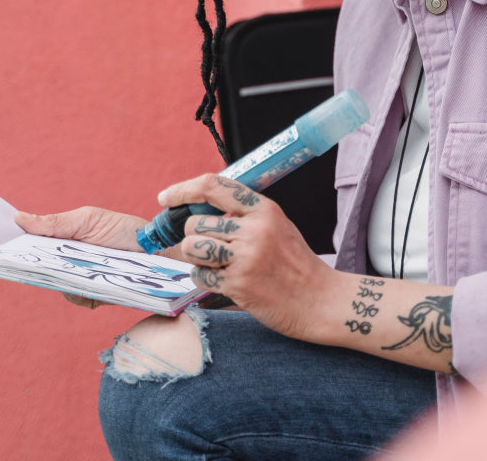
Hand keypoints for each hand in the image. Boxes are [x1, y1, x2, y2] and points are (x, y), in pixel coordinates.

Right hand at [16, 205, 150, 309]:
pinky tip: (91, 283)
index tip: (0, 248)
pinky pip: (77, 299)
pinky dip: (81, 292)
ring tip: (77, 266)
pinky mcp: (94, 297)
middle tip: (32, 258)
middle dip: (32, 265)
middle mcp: (67, 263)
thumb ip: (55, 224)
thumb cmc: (123, 230)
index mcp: (62, 241)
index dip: (15, 248)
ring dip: (63, 277)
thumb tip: (18, 218)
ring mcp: (79, 281)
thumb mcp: (88, 220)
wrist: (158, 250)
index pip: (31, 246)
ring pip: (57, 285)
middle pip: (39, 269)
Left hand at [159, 174, 336, 341]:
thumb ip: (244, 215)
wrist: (320, 301)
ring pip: (193, 247)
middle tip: (210, 249)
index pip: (212, 185)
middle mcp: (254, 229)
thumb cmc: (295, 264)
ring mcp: (246, 257)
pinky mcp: (238, 284)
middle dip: (194, 237)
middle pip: (196, 223)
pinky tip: (226, 282)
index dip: (182, 189)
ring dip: (197, 258)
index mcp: (263, 209)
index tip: (165, 198)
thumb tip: (199, 208)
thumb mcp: (276, 225)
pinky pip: (200, 276)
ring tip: (217, 265)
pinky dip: (205, 279)